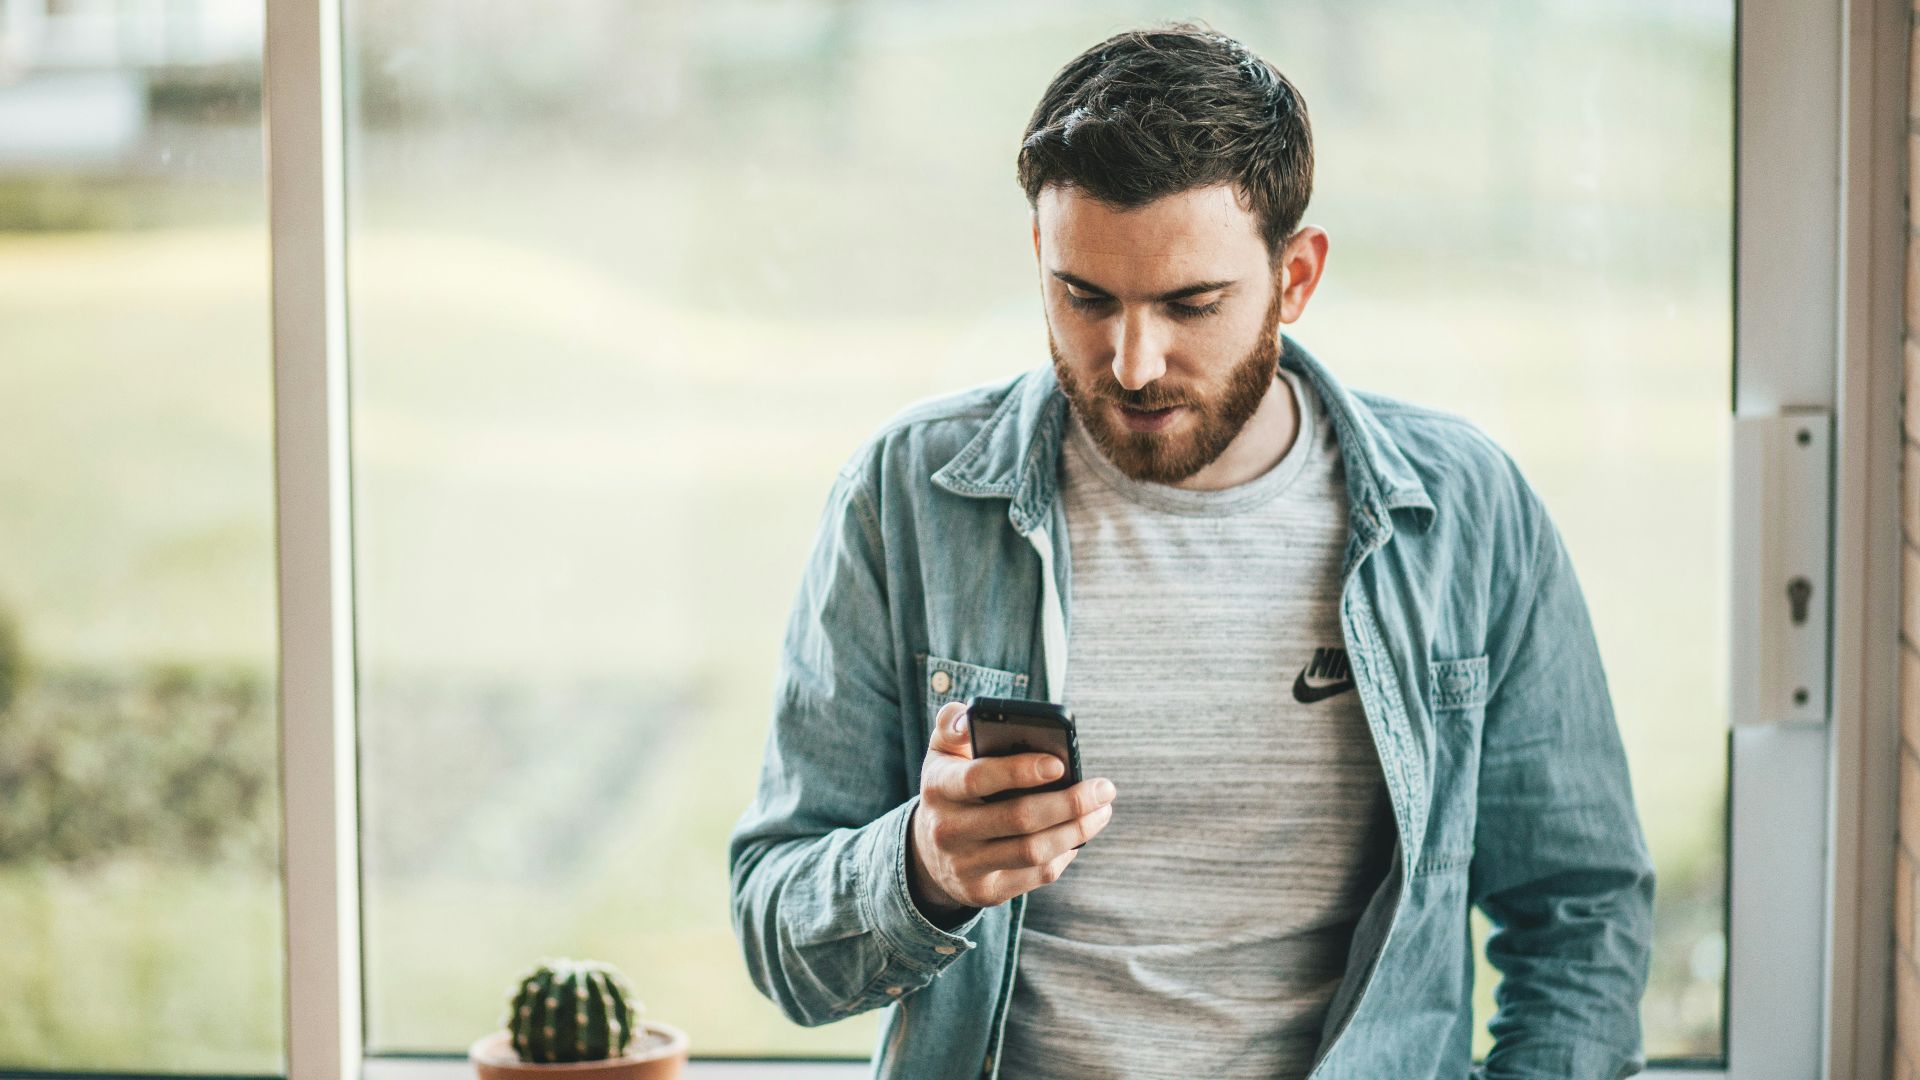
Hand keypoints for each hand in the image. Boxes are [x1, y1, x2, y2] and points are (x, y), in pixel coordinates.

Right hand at [907, 700, 1116, 923]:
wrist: (929, 850)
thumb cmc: (952, 786)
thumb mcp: (943, 752)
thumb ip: (954, 725)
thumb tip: (971, 719)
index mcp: (938, 786)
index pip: (978, 777)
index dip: (1020, 771)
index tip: (1060, 763)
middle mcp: (947, 830)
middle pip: (1018, 818)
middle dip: (1070, 803)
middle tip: (1105, 789)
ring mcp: (965, 866)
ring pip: (1033, 851)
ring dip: (1076, 830)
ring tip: (1102, 810)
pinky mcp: (984, 892)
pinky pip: (1035, 875)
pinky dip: (1064, 854)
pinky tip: (1078, 835)